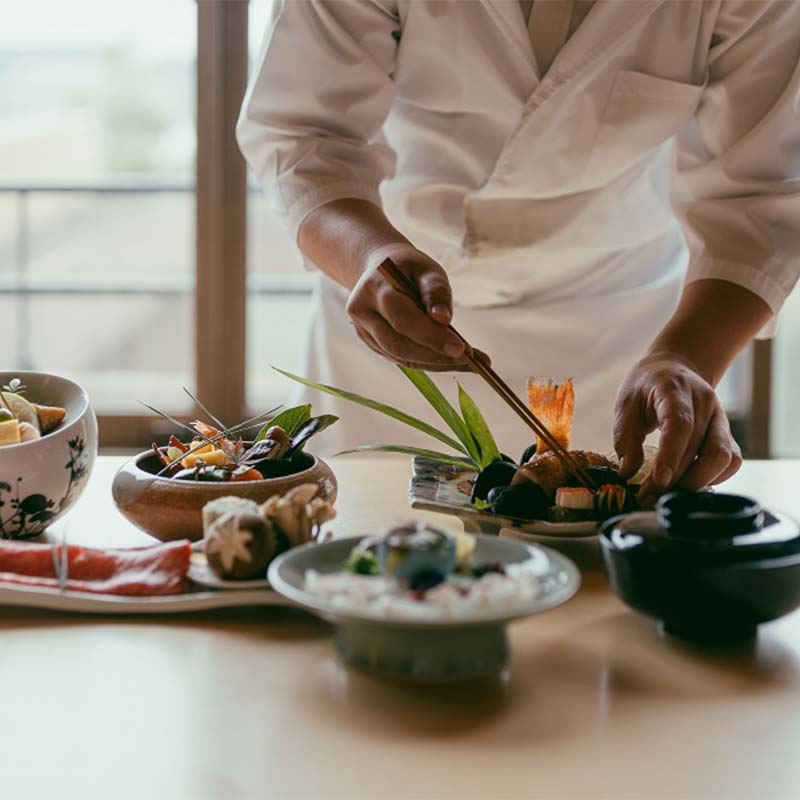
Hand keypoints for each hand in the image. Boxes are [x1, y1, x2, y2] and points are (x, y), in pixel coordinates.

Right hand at [346, 243, 488, 370]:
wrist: (380, 269)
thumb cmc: (408, 268)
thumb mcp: (427, 270)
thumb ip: (435, 292)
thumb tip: (443, 319)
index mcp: (374, 290)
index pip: (403, 319)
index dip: (432, 337)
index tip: (462, 349)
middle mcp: (363, 313)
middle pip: (398, 345)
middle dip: (435, 356)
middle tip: (469, 360)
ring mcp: (364, 331)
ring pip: (400, 357)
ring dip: (435, 363)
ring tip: (468, 363)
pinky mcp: (372, 344)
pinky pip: (401, 359)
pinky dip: (428, 362)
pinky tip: (451, 361)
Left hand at [614, 353, 741, 497]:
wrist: (675, 367)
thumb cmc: (646, 386)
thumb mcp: (626, 404)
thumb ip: (626, 437)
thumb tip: (627, 473)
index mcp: (675, 390)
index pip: (680, 425)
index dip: (671, 455)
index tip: (659, 481)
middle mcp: (705, 404)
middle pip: (701, 448)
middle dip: (677, 480)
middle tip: (649, 498)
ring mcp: (720, 419)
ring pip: (724, 458)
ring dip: (698, 482)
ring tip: (668, 495)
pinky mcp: (727, 433)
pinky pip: (731, 462)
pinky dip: (714, 478)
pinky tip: (689, 484)